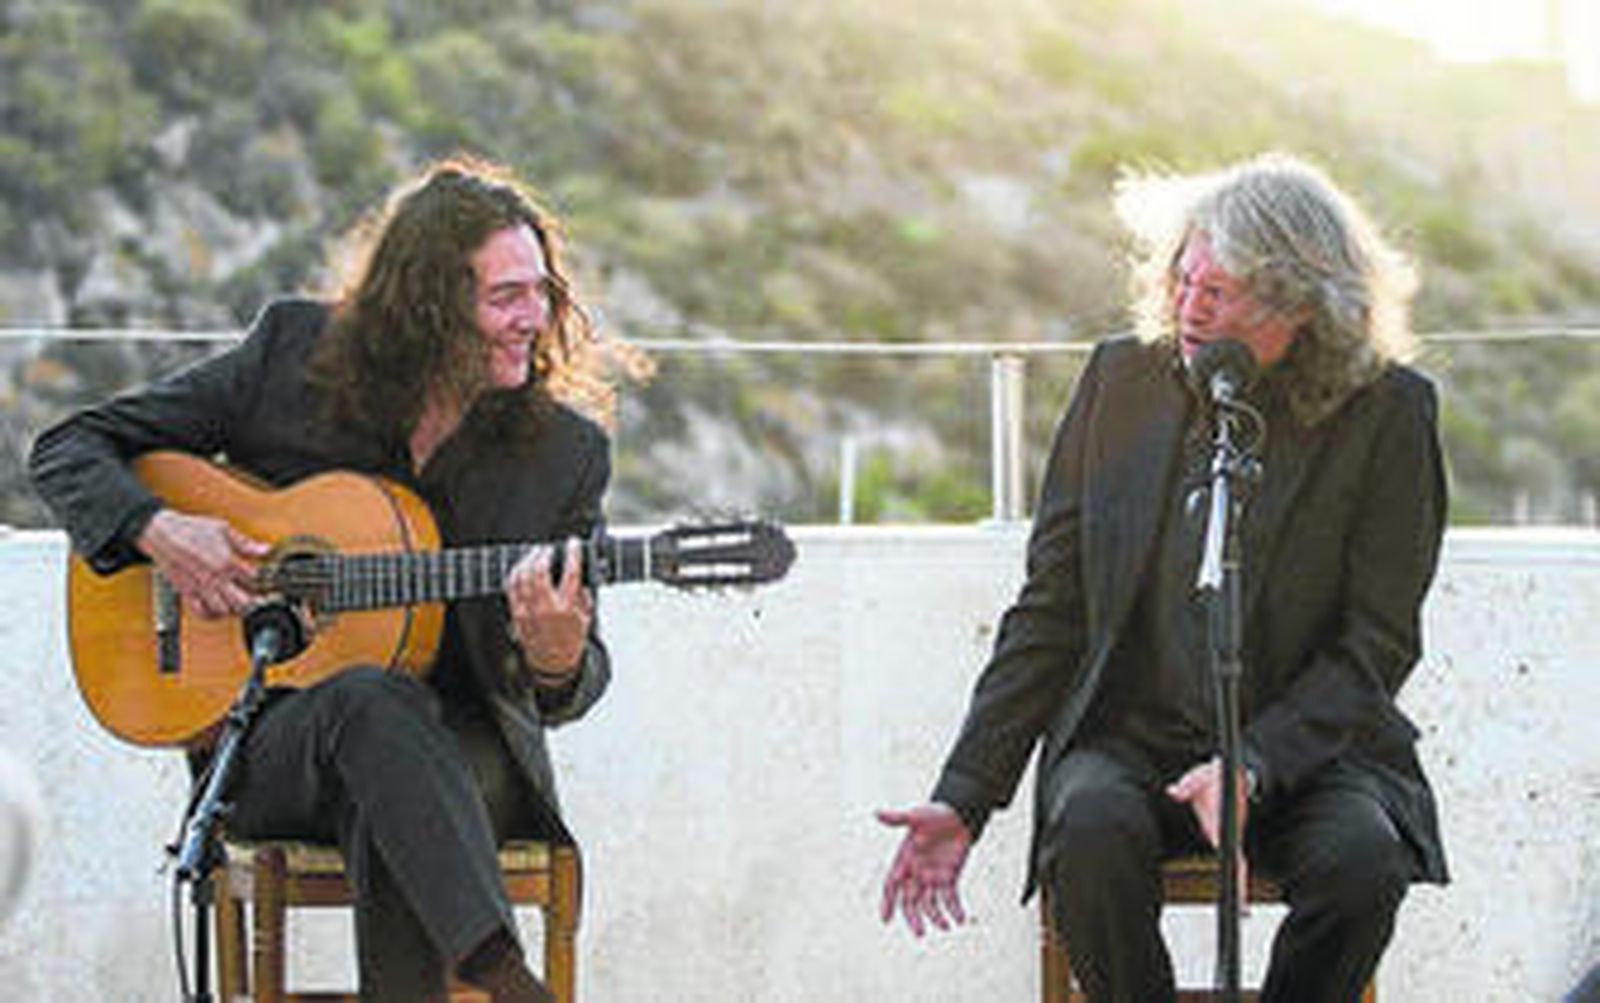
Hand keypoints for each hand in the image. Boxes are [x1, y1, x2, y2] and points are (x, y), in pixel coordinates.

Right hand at [136, 509, 267, 618]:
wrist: (160, 533)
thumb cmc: (190, 529)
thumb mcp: (223, 529)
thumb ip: (245, 543)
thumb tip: (265, 550)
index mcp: (226, 561)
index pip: (254, 579)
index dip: (264, 580)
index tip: (267, 580)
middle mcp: (215, 578)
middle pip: (242, 602)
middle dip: (253, 601)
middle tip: (257, 597)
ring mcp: (200, 587)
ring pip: (223, 610)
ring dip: (234, 609)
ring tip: (239, 602)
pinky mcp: (187, 592)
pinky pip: (201, 612)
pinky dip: (212, 614)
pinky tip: (219, 608)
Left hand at [505, 538, 592, 683]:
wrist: (553, 663)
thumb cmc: (570, 641)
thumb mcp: (587, 618)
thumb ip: (584, 595)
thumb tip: (580, 574)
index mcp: (566, 608)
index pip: (570, 573)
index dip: (572, 554)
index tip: (573, 543)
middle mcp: (545, 609)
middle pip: (540, 571)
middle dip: (544, 554)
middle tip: (548, 548)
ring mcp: (528, 611)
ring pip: (522, 577)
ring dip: (528, 561)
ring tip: (535, 554)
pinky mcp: (517, 614)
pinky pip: (511, 588)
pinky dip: (515, 574)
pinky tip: (521, 568)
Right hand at [877, 802, 972, 936]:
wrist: (959, 815)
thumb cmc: (936, 814)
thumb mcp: (917, 817)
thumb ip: (898, 819)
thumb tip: (877, 813)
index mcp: (904, 860)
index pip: (892, 885)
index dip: (887, 902)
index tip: (885, 919)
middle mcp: (916, 872)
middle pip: (911, 901)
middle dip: (914, 918)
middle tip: (920, 932)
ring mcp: (933, 877)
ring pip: (930, 903)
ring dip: (936, 917)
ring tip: (945, 926)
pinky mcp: (949, 878)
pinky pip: (950, 898)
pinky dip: (955, 909)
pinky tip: (960, 919)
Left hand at [1166, 757, 1250, 905]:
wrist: (1233, 771)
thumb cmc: (1216, 776)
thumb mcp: (1200, 778)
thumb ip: (1187, 787)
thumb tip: (1174, 792)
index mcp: (1225, 825)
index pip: (1232, 855)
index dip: (1236, 874)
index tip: (1239, 889)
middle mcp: (1230, 834)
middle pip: (1238, 867)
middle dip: (1241, 889)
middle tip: (1243, 912)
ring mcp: (1230, 835)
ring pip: (1236, 862)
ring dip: (1239, 882)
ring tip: (1242, 909)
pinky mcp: (1225, 834)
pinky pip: (1231, 856)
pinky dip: (1233, 873)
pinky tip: (1232, 887)